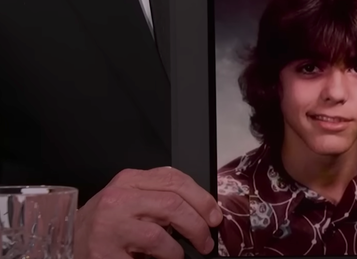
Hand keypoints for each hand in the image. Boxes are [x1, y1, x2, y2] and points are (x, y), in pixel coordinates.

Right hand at [74, 167, 221, 258]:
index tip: (214, 215)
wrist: (66, 242)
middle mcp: (118, 199)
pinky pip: (146, 257)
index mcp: (129, 181)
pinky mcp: (104, 252)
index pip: (175, 179)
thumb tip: (203, 210)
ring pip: (160, 234)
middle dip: (198, 225)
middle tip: (205, 241)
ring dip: (179, 249)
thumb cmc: (106, 223)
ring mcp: (109, 226)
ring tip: (180, 255)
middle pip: (172, 204)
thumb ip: (160, 197)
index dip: (202, 199)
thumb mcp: (132, 200)